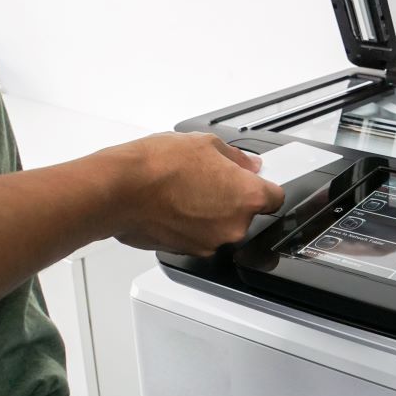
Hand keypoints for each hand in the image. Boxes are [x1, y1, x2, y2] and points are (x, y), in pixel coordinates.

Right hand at [104, 132, 284, 256]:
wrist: (119, 190)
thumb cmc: (160, 165)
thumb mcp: (206, 144)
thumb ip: (237, 158)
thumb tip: (250, 165)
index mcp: (247, 197)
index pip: (276, 198)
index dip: (265, 188)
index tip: (255, 182)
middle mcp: (233, 226)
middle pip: (247, 214)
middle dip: (232, 198)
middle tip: (209, 179)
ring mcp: (210, 243)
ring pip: (221, 226)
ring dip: (211, 212)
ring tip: (186, 190)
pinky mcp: (187, 251)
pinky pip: (199, 236)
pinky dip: (192, 224)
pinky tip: (174, 204)